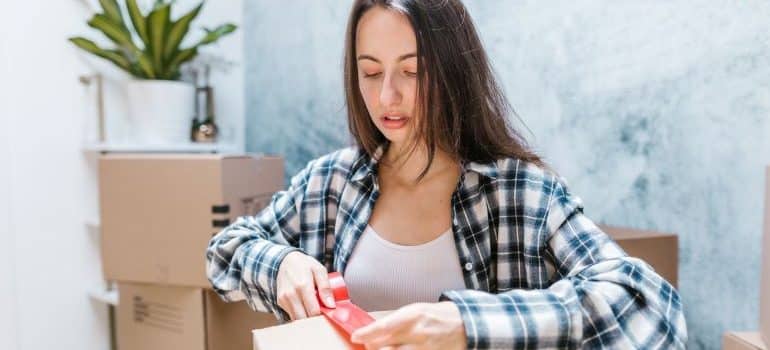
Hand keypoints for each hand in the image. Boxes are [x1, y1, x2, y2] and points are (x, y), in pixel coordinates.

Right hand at [276, 251, 335, 319]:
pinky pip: (291, 314)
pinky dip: (299, 314)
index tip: (328, 311)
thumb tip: (330, 305)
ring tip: (313, 307)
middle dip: (315, 318)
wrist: (285, 260)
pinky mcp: (280, 301)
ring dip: (307, 317)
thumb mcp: (319, 270)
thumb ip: (326, 287)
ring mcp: (283, 299)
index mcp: (303, 286)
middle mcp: (291, 294)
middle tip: (322, 311)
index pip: (314, 311)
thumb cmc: (304, 265)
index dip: (323, 315)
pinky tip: (304, 306)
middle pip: (305, 318)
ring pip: (297, 319)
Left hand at [350, 301, 466, 349]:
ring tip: (381, 349)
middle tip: (367, 345)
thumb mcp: (414, 311)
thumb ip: (395, 321)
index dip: (367, 333)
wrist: (462, 324)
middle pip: (386, 346)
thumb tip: (376, 331)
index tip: (356, 336)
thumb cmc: (436, 315)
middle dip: (372, 347)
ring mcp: (424, 348)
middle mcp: (417, 333)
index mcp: (412, 316)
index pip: (384, 326)